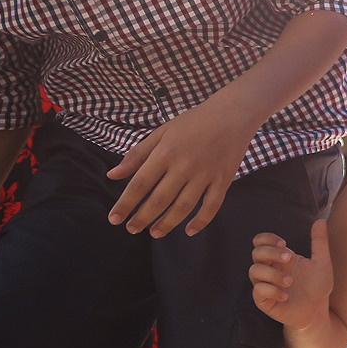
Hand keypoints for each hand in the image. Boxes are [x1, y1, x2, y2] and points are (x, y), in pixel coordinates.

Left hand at [106, 102, 253, 235]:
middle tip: (132, 229)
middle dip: (142, 218)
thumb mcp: (161, 132)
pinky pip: (212, 206)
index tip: (114, 219)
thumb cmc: (194, 122)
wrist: (233, 114)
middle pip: (159, 200)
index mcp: (165, 153)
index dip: (125, 204)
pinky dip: (201, 221)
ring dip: (167, 223)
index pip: (140, 184)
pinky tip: (189, 230)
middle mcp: (184, 166)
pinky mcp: (223, 180)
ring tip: (155, 233)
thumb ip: (137, 155)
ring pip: (183, 206)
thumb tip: (112, 175)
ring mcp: (205, 174)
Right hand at [249, 223, 332, 331]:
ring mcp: (265, 285)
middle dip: (271, 253)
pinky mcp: (264, 301)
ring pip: (254, 271)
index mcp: (280, 258)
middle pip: (256, 253)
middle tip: (289, 257)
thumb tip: (320, 220)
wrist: (317, 311)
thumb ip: (320, 242)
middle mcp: (270, 269)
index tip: (284, 243)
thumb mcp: (322, 262)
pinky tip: (285, 295)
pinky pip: (257, 292)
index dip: (267, 239)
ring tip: (290, 282)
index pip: (261, 242)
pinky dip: (271, 291)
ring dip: (272, 274)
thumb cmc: (317, 286)